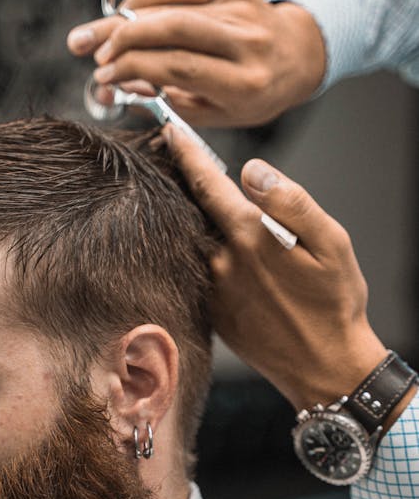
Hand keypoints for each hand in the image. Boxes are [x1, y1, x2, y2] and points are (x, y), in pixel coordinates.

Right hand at [67, 0, 325, 127]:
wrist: (296, 57)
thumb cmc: (249, 95)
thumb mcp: (214, 112)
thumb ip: (165, 100)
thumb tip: (109, 88)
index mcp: (244, 83)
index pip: (178, 66)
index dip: (133, 68)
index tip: (102, 77)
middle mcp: (246, 42)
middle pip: (173, 29)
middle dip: (122, 38)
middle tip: (89, 51)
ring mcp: (240, 10)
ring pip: (171, 6)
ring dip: (125, 19)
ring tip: (96, 36)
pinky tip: (124, 11)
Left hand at [157, 123, 405, 418]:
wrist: (324, 368)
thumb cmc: (334, 304)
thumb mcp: (332, 244)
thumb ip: (291, 201)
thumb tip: (253, 170)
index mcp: (249, 237)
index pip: (206, 183)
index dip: (187, 152)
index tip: (169, 130)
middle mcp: (220, 262)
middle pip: (187, 210)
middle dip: (176, 181)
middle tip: (164, 153)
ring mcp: (210, 289)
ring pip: (188, 240)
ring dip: (181, 216)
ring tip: (174, 193)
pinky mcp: (209, 311)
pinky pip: (192, 270)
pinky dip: (189, 250)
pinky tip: (196, 243)